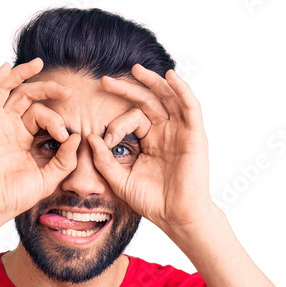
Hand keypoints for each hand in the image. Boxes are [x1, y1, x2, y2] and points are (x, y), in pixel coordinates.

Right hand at [0, 58, 81, 226]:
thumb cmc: (15, 196)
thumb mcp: (48, 178)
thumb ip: (64, 160)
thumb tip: (76, 137)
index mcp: (21, 137)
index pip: (40, 114)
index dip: (55, 119)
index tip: (65, 134)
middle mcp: (6, 126)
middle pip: (26, 97)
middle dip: (47, 90)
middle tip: (67, 90)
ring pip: (6, 89)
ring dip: (21, 74)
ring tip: (38, 64)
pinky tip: (5, 68)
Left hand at [86, 64, 216, 235]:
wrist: (175, 217)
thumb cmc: (152, 201)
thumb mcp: (121, 180)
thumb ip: (104, 161)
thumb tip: (90, 137)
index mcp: (150, 140)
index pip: (132, 118)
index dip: (116, 125)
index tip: (105, 140)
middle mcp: (166, 132)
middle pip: (148, 101)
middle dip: (128, 89)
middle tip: (105, 80)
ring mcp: (181, 132)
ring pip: (168, 97)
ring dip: (153, 81)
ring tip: (136, 69)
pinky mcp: (194, 135)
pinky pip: (190, 107)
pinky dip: (182, 90)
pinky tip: (171, 77)